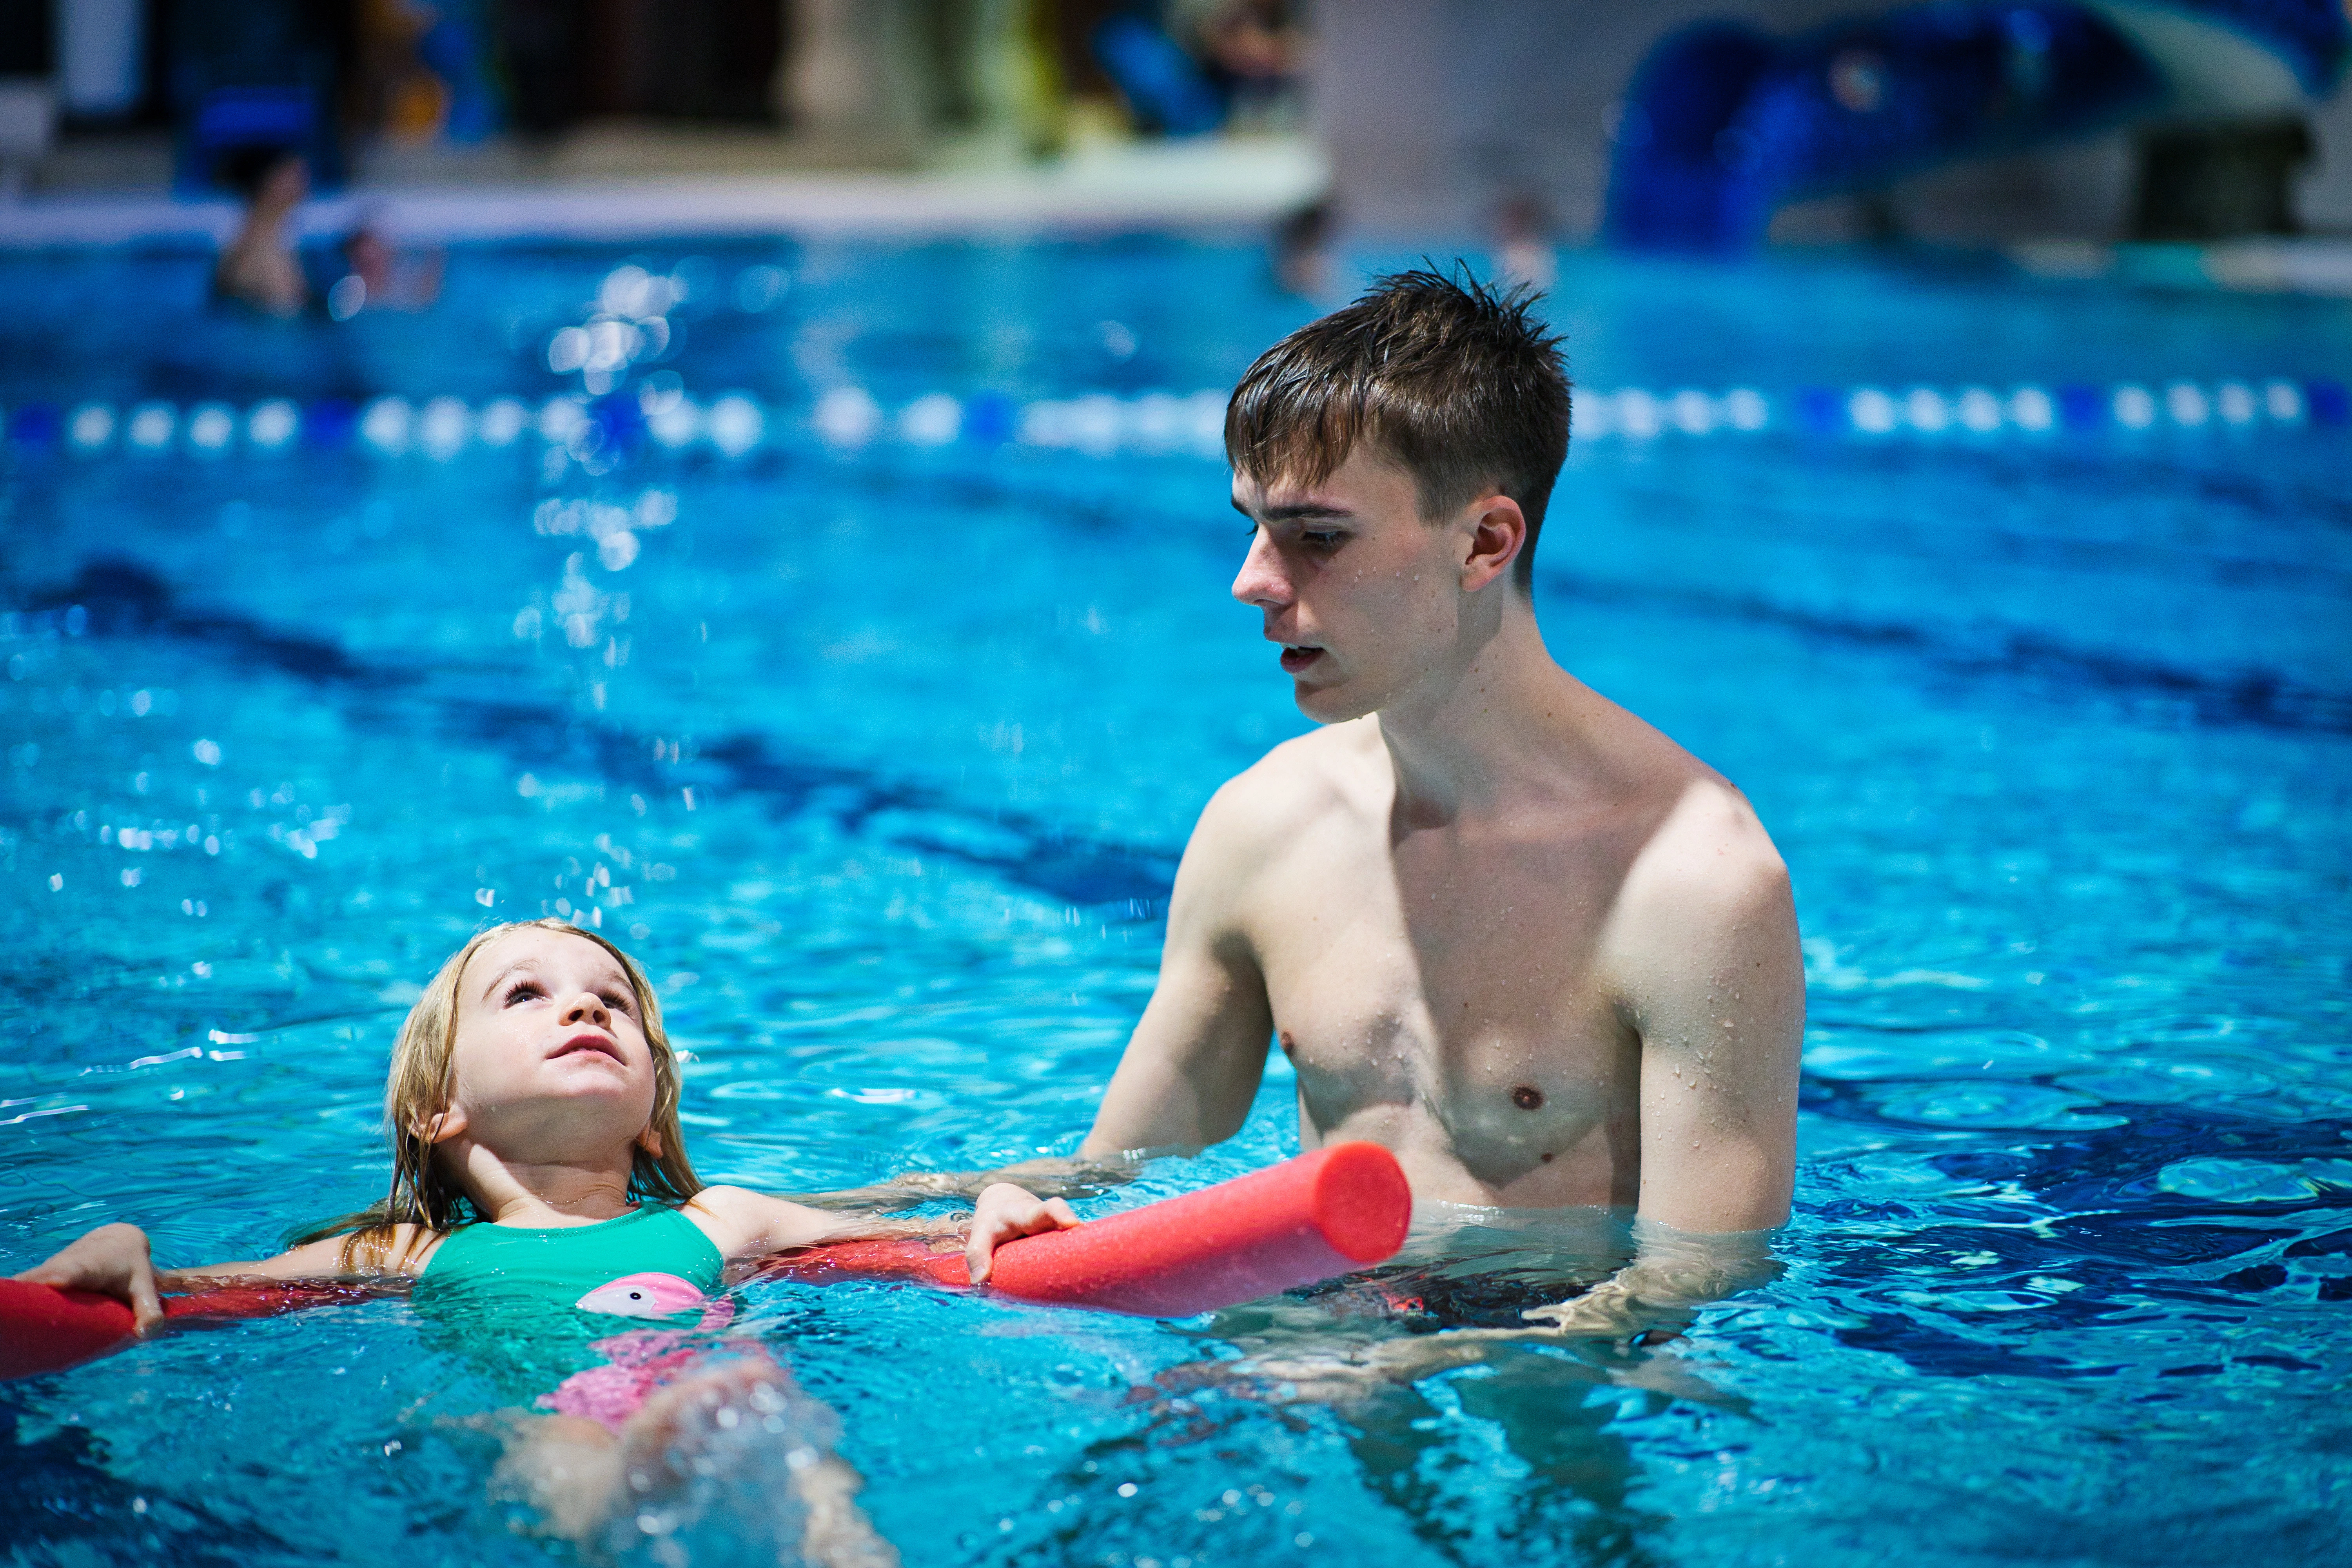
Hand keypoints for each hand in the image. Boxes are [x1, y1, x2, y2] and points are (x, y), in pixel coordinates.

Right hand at [14, 1222, 164, 1333]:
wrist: (116, 1240)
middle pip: (38, 1281)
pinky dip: (16, 1304)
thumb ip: (148, 1309)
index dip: (62, 1276)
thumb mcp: (144, 1287)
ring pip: (25, 1286)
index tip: (53, 1283)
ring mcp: (45, 1271)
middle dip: (27, 1298)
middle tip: (14, 1320)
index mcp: (90, 1266)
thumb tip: (146, 1334)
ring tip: (8, 1325)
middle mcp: (62, 1266)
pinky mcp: (36, 1279)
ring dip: (18, 1303)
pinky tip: (8, 1323)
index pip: (74, 1270)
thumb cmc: (130, 1267)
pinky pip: (23, 1291)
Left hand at [963, 1183, 1079, 1284]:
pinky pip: (1068, 1256)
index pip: (1047, 1209)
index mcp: (1028, 1214)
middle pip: (1071, 1229)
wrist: (1005, 1205)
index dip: (1060, 1214)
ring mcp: (1058, 1235)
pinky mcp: (1060, 1246)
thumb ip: (977, 1253)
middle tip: (1090, 1258)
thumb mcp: (980, 1232)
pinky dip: (1071, 1268)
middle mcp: (1051, 1224)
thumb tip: (979, 1282)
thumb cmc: (993, 1220)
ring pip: (1073, 1245)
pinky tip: (1075, 1286)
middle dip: (1080, 1241)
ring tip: (1085, 1277)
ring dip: (1079, 1259)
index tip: (1072, 1223)